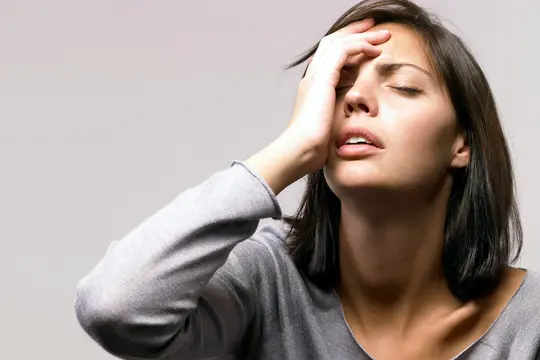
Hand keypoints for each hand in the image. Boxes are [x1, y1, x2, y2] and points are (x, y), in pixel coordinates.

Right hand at [282, 18, 390, 174]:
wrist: (301, 149)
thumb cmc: (314, 146)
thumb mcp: (330, 126)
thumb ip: (340, 116)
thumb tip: (353, 118)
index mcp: (314, 87)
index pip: (330, 57)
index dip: (349, 47)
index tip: (368, 45)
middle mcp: (313, 77)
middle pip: (333, 43)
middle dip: (355, 33)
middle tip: (375, 28)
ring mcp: (316, 76)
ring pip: (340, 42)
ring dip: (363, 36)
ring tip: (384, 35)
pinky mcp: (323, 78)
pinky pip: (344, 50)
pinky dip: (360, 45)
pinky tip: (375, 50)